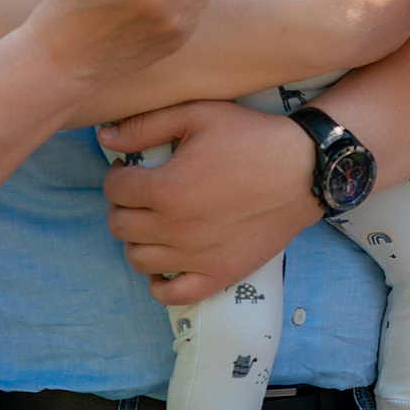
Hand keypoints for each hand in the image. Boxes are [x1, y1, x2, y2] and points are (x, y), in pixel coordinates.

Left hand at [98, 102, 317, 303]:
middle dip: (123, 205)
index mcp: (165, 188)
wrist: (305, 170)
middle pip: (120, 225)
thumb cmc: (252, 138)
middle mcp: (175, 229)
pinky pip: (171, 294)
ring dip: (136, 239)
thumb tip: (104, 139)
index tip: (132, 168)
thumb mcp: (198, 114)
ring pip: (137, 260)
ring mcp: (196, 257)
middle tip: (141, 193)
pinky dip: (158, 283)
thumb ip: (146, 125)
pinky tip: (164, 262)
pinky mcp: (219, 275)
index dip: (118, 174)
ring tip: (153, 222)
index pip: (114, 189)